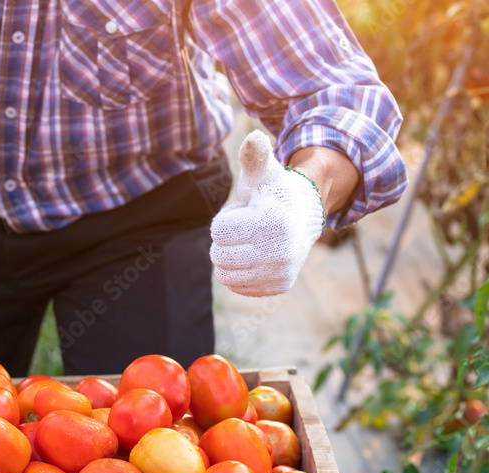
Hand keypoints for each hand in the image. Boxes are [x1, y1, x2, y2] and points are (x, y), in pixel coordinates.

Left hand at [210, 130, 324, 296]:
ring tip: (251, 242)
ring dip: (230, 258)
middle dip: (226, 241)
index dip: (225, 221)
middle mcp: (279, 250)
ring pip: (224, 274)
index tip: (244, 213)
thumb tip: (254, 137)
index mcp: (270, 221)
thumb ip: (254, 157)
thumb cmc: (273, 193)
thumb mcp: (263, 174)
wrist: (304, 218)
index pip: (218, 232)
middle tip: (246, 230)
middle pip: (218, 255)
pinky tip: (256, 257)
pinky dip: (239, 273)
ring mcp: (280, 271)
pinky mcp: (279, 286)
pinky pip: (237, 286)